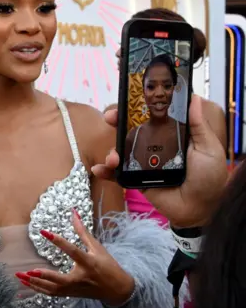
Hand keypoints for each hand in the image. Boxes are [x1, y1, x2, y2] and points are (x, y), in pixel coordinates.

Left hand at [15, 209, 133, 305]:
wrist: (117, 289)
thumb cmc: (108, 265)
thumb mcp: (97, 247)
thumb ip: (82, 231)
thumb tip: (73, 212)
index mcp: (88, 262)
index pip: (71, 250)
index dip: (57, 241)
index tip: (43, 232)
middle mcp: (80, 278)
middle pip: (58, 280)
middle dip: (41, 276)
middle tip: (26, 271)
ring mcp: (75, 289)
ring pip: (52, 290)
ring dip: (35, 284)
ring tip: (20, 276)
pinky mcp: (71, 294)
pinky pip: (52, 294)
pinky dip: (39, 289)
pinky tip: (27, 284)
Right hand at [92, 95, 227, 226]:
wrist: (201, 209)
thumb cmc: (208, 177)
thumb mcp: (208, 148)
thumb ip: (198, 125)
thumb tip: (194, 98)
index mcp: (169, 136)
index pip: (149, 117)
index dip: (136, 109)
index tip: (126, 101)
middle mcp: (153, 147)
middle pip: (129, 131)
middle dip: (116, 122)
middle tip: (110, 118)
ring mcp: (142, 164)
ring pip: (121, 152)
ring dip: (112, 151)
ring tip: (113, 158)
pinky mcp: (135, 180)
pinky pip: (117, 175)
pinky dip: (105, 171)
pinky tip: (99, 169)